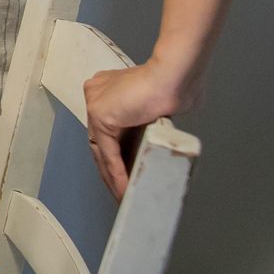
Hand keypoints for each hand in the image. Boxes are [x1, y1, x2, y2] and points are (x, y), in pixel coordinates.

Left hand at [82, 59, 193, 197]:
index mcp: (107, 88)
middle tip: (119, 189)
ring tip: (123, 197)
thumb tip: (157, 128)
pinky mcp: (100, 115)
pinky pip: (107, 152)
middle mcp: (96, 94)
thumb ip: (149, 115)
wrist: (175, 76)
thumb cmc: (177, 84)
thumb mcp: (157, 103)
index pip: (104, 128)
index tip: (123, 169)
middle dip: (109, 168)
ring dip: (112, 177)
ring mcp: (96, 103)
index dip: (112, 151)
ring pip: (101, 149)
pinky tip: (124, 189)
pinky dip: (116, 173)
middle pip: (99, 140)